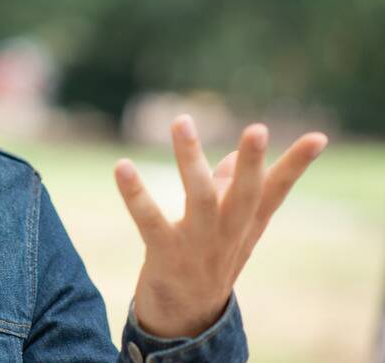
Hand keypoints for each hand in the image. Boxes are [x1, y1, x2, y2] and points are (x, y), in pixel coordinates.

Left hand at [114, 114, 327, 337]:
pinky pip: (150, 221)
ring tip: (182, 122)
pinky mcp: (165, 253)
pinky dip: (136, 193)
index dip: (297, 164)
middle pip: (246, 195)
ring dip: (190, 159)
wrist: (186, 320)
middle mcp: (229, 233)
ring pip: (200, 197)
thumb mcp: (228, 229)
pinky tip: (122, 166)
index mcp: (246, 224)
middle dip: (253, 163)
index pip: (277, 190)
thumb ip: (231, 191)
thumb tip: (233, 157)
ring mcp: (198, 244)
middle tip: (258, 129)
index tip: (319, 137)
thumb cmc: (208, 261)